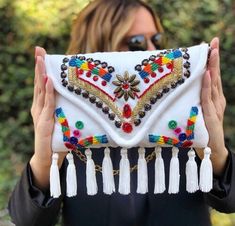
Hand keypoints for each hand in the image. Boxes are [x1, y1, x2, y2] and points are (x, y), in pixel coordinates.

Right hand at [29, 47, 65, 189]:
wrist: (48, 156)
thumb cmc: (57, 138)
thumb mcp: (61, 119)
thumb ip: (64, 108)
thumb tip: (78, 98)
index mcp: (42, 106)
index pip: (42, 84)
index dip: (42, 69)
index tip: (42, 54)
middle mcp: (39, 107)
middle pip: (39, 83)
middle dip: (39, 65)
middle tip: (38, 49)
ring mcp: (40, 114)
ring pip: (41, 90)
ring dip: (41, 74)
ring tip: (40, 59)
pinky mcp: (44, 122)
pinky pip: (47, 104)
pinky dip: (47, 91)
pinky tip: (48, 80)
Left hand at [196, 37, 227, 175]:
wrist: (211, 148)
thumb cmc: (201, 129)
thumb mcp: (197, 111)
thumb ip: (193, 100)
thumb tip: (180, 89)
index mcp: (213, 98)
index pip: (212, 76)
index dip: (211, 61)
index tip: (208, 46)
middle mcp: (216, 99)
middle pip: (215, 76)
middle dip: (214, 58)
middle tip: (213, 42)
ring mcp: (215, 107)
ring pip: (213, 84)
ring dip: (212, 67)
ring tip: (211, 51)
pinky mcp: (211, 115)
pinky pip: (207, 98)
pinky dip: (208, 86)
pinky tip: (207, 75)